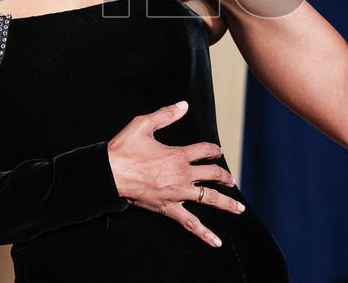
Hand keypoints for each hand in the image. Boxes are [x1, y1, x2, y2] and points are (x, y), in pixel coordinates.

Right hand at [107, 101, 242, 247]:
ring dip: (227, 203)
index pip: (204, 150)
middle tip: (231, 180)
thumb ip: (165, 115)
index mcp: (178, 155)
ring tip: (238, 208)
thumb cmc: (124, 149)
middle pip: (212, 175)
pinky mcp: (169, 208)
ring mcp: (178, 194)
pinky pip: (191, 223)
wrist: (109, 174)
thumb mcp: (143, 125)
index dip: (213, 149)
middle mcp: (182, 175)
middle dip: (224, 177)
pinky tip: (216, 241)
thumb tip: (183, 105)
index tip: (218, 150)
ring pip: (209, 199)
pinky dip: (205, 233)